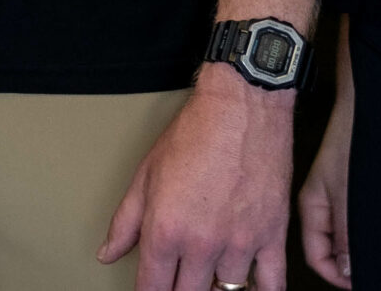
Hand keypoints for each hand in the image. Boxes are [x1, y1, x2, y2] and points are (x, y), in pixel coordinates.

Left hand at [100, 66, 294, 290]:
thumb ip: (125, 221)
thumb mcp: (145, 175)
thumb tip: (108, 253)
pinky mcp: (273, 236)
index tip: (151, 290)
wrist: (241, 107)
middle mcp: (202, 243)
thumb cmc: (194, 134)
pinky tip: (250, 285)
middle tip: (179, 278)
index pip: (152, 289)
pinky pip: (272, 284)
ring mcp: (240, 243)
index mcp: (165, 230)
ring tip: (210, 275)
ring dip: (216, 288)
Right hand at [295, 87, 351, 287]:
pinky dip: (370, 227)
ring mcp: (338, 193)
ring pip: (346, 233)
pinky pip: (357, 216)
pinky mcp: (354, 183)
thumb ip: (345, 236)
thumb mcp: (348, 196)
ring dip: (362, 244)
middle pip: (331, 248)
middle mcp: (323, 204)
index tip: (362, 281)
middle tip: (376, 266)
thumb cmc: (351, 142)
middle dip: (350, 261)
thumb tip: (349, 273)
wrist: (364, 100)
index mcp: (311, 209)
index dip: (337, 276)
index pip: (317, 258)